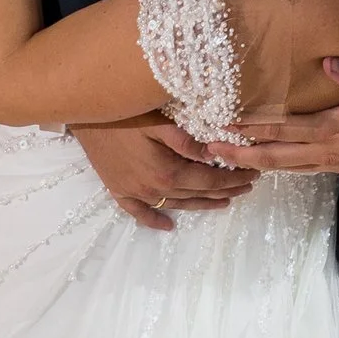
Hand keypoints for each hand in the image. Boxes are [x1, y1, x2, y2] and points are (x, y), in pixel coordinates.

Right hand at [71, 123, 254, 230]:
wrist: (84, 113)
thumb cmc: (125, 111)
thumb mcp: (161, 121)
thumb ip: (188, 142)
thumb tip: (215, 156)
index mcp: (167, 172)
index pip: (210, 180)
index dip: (233, 178)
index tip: (254, 174)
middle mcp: (153, 189)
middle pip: (197, 194)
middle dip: (225, 190)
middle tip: (247, 186)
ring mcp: (134, 192)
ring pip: (175, 205)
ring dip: (201, 204)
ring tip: (223, 202)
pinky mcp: (118, 190)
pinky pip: (139, 212)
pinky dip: (154, 220)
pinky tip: (169, 226)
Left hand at [217, 57, 338, 176]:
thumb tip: (328, 61)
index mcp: (332, 130)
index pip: (281, 129)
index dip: (250, 127)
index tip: (221, 123)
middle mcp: (326, 151)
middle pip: (274, 157)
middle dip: (239, 154)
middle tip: (207, 150)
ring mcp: (332, 162)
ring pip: (285, 167)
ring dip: (254, 163)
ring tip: (225, 158)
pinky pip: (300, 169)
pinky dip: (278, 166)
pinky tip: (264, 161)